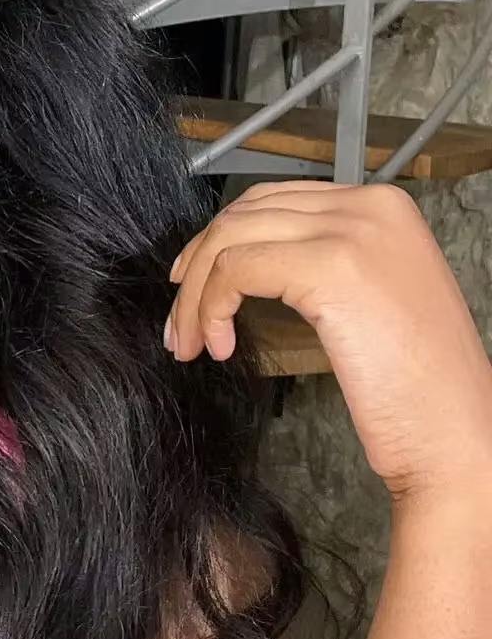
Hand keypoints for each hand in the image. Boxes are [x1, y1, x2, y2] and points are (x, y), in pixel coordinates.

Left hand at [166, 180, 491, 500]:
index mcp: (384, 206)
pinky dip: (212, 307)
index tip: (194, 285)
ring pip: (231, 239)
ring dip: (196, 295)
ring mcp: (352, 232)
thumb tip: (242, 259)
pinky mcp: (331, 268)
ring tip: (190, 342)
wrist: (458, 437)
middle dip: (199, 266)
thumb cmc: (416, 387)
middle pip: (245, 214)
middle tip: (180, 322)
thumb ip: (322, 262)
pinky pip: (236, 270)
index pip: (273, 201)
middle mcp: (371, 206)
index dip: (221, 241)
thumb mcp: (371, 298)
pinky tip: (220, 346)